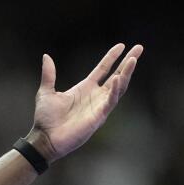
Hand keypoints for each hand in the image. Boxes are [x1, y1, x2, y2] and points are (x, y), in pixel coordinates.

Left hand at [28, 43, 141, 161]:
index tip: (121, 45)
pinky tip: (118, 78)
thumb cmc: (46, 119)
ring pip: (119, 87)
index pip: (102, 69)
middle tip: (139, 47)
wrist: (44, 138)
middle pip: (117, 75)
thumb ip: (49, 75)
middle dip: (128, 62)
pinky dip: (115, 90)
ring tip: (133, 59)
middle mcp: (95, 96)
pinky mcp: (99, 116)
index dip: (112, 57)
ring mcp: (99, 106)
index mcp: (84, 88)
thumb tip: (46, 56)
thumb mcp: (46, 92)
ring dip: (126, 73)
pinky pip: (110, 101)